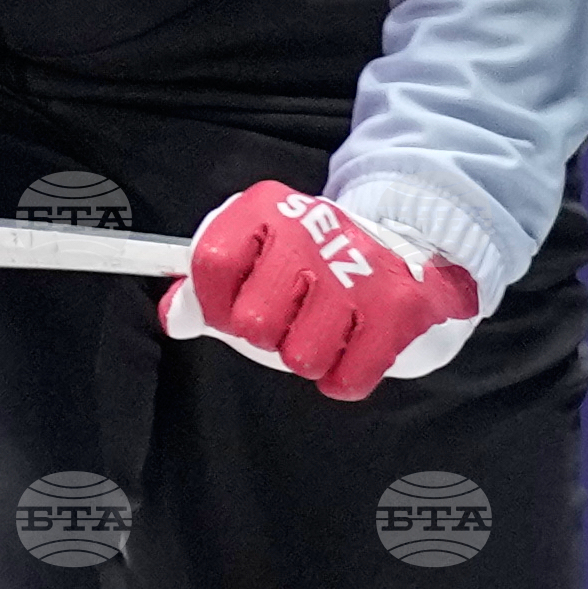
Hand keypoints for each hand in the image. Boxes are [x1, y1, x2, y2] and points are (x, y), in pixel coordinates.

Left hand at [161, 183, 479, 401]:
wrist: (411, 243)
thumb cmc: (314, 259)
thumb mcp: (255, 252)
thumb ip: (206, 283)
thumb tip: (176, 317)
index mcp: (267, 209)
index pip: (212, 264)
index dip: (212, 301)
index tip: (228, 307)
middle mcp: (314, 232)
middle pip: (252, 323)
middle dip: (264, 335)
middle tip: (288, 316)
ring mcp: (361, 270)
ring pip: (300, 358)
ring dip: (308, 356)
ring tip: (324, 327)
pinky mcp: (401, 307)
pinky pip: (347, 379)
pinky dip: (345, 377)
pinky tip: (352, 347)